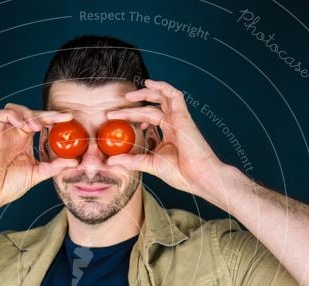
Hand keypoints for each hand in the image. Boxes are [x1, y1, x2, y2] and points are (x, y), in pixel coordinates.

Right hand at [0, 103, 78, 207]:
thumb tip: (76, 161)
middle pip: (31, 114)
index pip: (41, 124)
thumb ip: (56, 166)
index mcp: (25, 142)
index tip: (69, 120)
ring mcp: (4, 134)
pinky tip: (22, 125)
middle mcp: (15, 135)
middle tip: (63, 117)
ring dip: (28, 113)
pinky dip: (12, 115)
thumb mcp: (39, 174)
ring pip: (15, 109)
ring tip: (38, 126)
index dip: (54, 119)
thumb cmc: (10, 186)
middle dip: (47, 113)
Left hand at [105, 79, 225, 198]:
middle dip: (132, 107)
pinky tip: (149, 84)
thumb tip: (110, 162)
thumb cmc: (181, 173)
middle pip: (150, 108)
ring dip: (145, 93)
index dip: (131, 116)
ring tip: (128, 96)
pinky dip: (163, 87)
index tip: (114, 119)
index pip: (147, 118)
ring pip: (162, 98)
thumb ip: (131, 161)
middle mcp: (174, 123)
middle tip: (114, 110)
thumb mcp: (149, 164)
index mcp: (168, 133)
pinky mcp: (183, 117)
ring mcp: (179, 119)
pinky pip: (174, 95)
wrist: (198, 178)